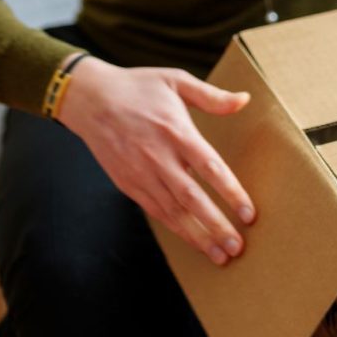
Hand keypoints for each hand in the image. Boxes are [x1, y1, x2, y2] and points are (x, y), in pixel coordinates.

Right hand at [58, 56, 255, 264]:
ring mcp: (141, 174)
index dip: (231, 192)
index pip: (210, 168)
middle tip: (238, 248)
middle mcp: (158, 157)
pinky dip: (177, 229)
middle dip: (216, 226)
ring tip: (222, 257)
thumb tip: (245, 100)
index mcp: (176, 132)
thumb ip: (212, 96)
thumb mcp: (176, 80)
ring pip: (173, 212)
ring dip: (198, 236)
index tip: (249, 214)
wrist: (87, 98)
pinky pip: (156, 212)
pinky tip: (195, 243)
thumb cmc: (138, 87)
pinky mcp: (128, 184)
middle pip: (192, 199)